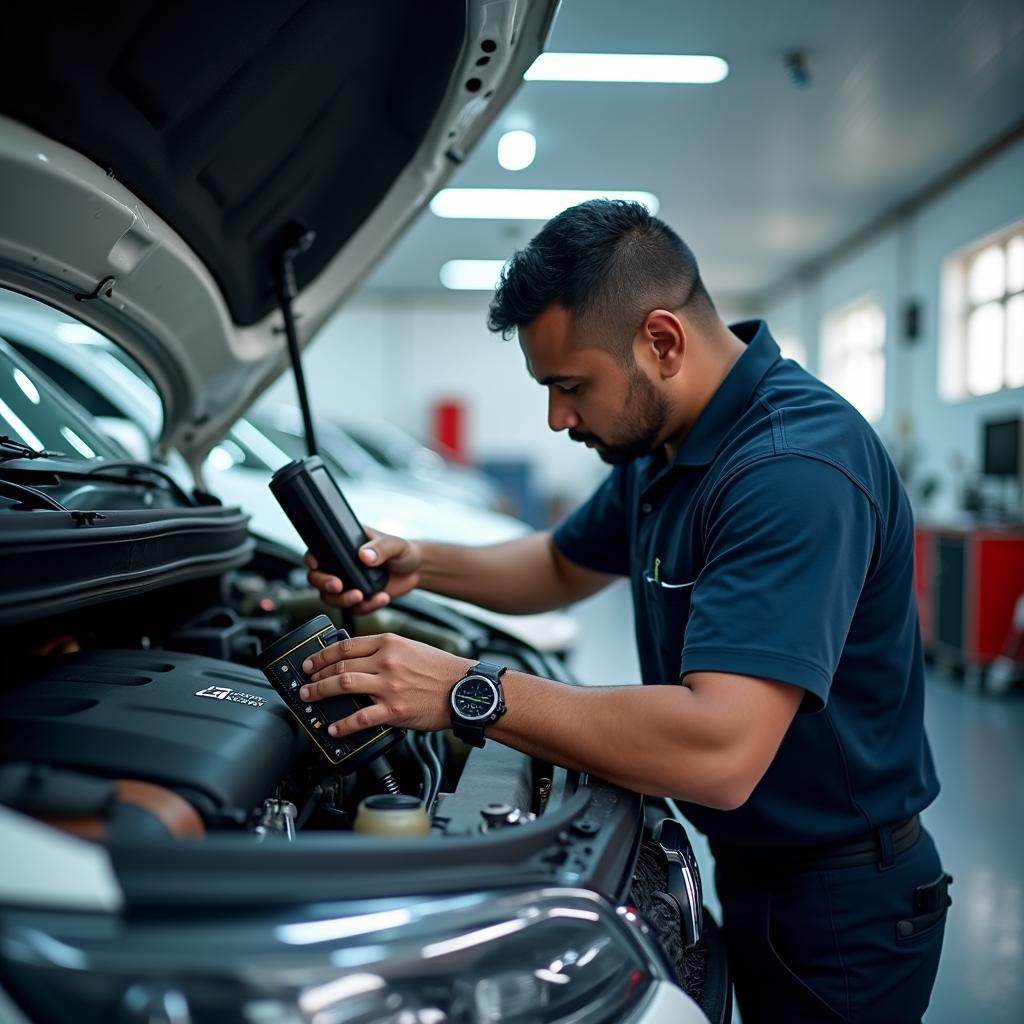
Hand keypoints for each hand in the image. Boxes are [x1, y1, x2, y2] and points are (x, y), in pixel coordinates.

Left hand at [299, 632, 472, 736]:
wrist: (465, 690)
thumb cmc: (443, 671)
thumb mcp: (413, 648)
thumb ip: (387, 651)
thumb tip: (360, 659)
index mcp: (391, 643)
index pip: (347, 645)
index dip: (323, 654)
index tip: (312, 661)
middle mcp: (387, 661)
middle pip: (341, 664)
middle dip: (317, 674)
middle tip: (307, 682)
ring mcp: (389, 686)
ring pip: (343, 685)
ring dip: (321, 692)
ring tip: (310, 698)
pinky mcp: (394, 710)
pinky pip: (360, 717)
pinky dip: (343, 724)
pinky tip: (334, 728)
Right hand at [305, 529, 421, 614]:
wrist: (417, 571)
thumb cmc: (404, 551)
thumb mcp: (395, 545)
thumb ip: (380, 548)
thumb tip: (364, 555)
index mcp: (345, 546)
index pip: (318, 551)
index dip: (312, 559)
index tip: (316, 565)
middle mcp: (342, 565)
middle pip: (318, 578)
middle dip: (325, 584)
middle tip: (338, 586)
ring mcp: (349, 583)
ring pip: (332, 597)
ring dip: (343, 600)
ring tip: (362, 596)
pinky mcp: (359, 598)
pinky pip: (353, 608)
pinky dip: (366, 607)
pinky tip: (382, 597)